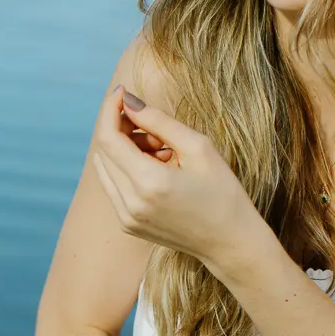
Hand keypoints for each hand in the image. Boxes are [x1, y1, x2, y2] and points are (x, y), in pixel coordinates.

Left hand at [90, 86, 264, 270]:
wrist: (230, 242)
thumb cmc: (222, 192)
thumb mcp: (197, 148)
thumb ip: (158, 121)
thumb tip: (127, 101)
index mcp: (148, 183)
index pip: (108, 137)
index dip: (110, 110)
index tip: (123, 92)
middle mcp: (130, 203)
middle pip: (104, 151)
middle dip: (121, 129)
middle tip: (153, 127)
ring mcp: (126, 218)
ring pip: (106, 168)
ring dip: (123, 150)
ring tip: (160, 151)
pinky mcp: (127, 225)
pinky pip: (113, 186)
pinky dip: (126, 170)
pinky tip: (157, 170)